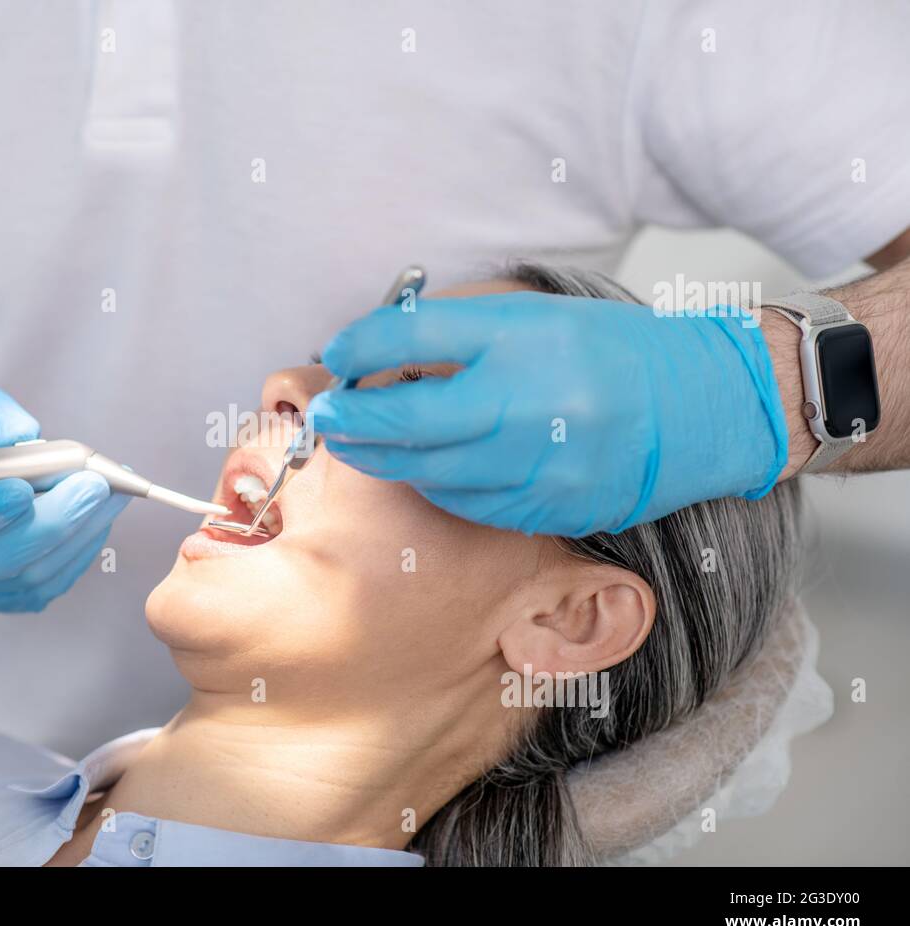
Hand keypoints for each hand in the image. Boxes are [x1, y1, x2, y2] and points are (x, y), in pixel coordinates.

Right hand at [0, 382, 126, 611]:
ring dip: (78, 534)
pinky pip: (49, 584)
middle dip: (50, 522)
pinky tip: (101, 515)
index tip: (22, 487)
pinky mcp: (6, 596)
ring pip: (30, 576)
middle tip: (92, 486)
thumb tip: (21, 435)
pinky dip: (80, 550)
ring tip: (111, 494)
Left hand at [306, 293, 788, 536]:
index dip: (363, 346)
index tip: (338, 353)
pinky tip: (429, 468)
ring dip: (386, 458)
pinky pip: (468, 504)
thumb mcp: (537, 318)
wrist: (702, 407)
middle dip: (353, 419)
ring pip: (431, 471)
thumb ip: (459, 336)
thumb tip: (379, 357)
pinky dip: (437, 486)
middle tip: (325, 416)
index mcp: (528, 336)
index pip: (417, 336)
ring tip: (363, 442)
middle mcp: (534, 400)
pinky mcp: (552, 508)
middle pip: (411, 418)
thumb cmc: (612, 353)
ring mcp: (544, 463)